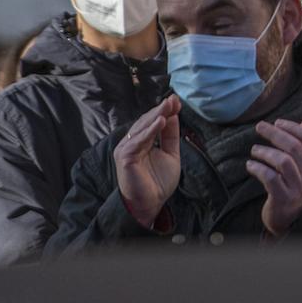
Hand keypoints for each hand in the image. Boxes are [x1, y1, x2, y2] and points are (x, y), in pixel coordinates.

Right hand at [115, 95, 182, 229]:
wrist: (150, 203)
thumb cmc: (158, 182)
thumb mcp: (170, 154)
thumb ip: (170, 136)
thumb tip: (173, 116)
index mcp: (142, 141)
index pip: (152, 122)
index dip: (164, 111)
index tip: (176, 100)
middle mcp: (131, 143)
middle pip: (146, 122)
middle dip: (161, 109)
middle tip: (173, 99)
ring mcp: (126, 150)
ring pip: (141, 129)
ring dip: (155, 116)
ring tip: (168, 106)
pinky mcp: (125, 158)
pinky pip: (137, 141)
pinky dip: (149, 131)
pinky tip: (160, 122)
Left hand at [249, 119, 301, 237]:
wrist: (289, 218)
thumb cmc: (293, 186)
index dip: (294, 127)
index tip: (278, 122)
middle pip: (295, 147)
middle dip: (275, 133)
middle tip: (260, 127)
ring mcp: (298, 188)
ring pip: (283, 161)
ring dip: (265, 151)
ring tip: (254, 150)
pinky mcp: (283, 198)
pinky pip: (270, 178)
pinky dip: (258, 168)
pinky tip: (250, 165)